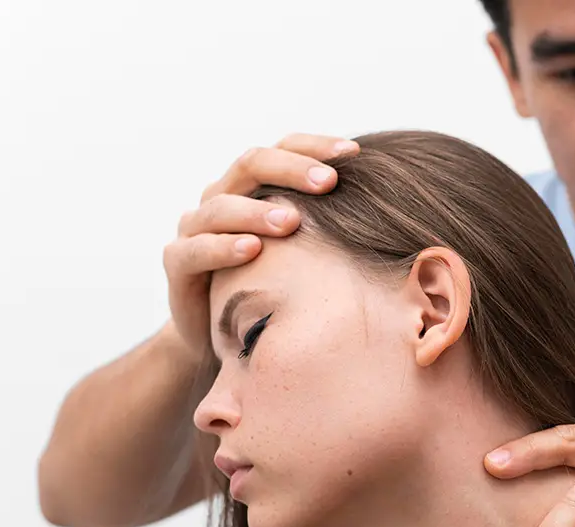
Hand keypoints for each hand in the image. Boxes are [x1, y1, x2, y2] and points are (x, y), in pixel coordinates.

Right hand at [161, 133, 359, 356]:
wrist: (217, 332)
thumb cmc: (273, 284)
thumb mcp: (305, 252)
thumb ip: (331, 226)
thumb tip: (397, 211)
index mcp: (252, 186)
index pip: (282, 149)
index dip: (315, 147)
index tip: (355, 153)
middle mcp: (220, 197)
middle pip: (250, 165)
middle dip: (291, 170)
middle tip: (329, 181)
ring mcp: (194, 228)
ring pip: (220, 206)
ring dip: (258, 211)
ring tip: (292, 221)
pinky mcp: (177, 265)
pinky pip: (195, 250)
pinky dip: (223, 248)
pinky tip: (252, 250)